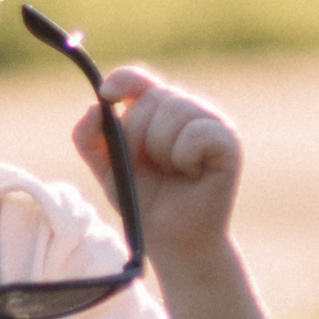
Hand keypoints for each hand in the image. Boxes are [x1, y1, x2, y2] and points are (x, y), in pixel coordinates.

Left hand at [75, 66, 243, 264]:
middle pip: (151, 99)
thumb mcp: (107, 170)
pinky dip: (185, 158)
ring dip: (162, 152)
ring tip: (174, 172)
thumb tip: (96, 107)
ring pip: (173, 113)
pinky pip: (196, 134)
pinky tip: (192, 174)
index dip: (122, 80)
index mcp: (157, 109)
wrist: (173, 240)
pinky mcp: (228, 141)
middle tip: (153, 167)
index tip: (108, 95)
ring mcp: (211, 122)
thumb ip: (90, 139)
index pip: (137, 78)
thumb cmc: (145, 202)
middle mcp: (186, 108)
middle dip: (139, 138)